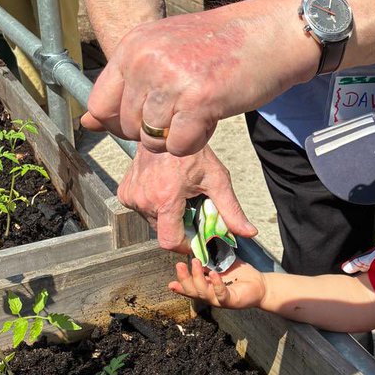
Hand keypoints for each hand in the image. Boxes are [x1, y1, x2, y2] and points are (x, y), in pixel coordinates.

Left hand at [81, 0, 315, 154]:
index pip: (100, 103)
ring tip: (200, 109)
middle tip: (185, 108)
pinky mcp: (199, 100)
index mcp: (134, 46)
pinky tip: (211, 116)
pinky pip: (179, 146)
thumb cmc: (223, 43)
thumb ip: (128, 82)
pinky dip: (196, 140)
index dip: (121, 121)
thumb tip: (88, 122)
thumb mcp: (166, 48)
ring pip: (153, 140)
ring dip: (177, 135)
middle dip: (155, 129)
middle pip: (128, 126)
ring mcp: (171, 80)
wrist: (273, 33)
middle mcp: (147, 60)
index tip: (147, 118)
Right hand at [116, 145, 256, 252]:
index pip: (170, 242)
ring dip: (165, 215)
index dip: (184, 244)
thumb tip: (250, 232)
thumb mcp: (217, 180)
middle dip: (178, 226)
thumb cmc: (194, 153)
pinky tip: (162, 188)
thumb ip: (232, 210)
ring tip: (176, 193)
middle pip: (163, 231)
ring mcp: (132, 196)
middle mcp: (145, 200)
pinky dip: (152, 205)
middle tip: (189, 206)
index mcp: (166, 199)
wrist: (167, 130)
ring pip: (152, 221)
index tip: (194, 236)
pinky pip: (140, 210)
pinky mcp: (124, 192)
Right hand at [169, 256, 266, 309]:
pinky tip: (214, 274)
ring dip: (198, 278)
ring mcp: (220, 300)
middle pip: (193, 292)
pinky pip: (221, 294)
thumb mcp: (221, 264)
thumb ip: (210, 259)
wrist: (260, 284)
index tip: (170, 284)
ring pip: (204, 293)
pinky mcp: (231, 301)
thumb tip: (198, 247)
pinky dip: (216, 284)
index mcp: (207, 288)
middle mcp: (211, 296)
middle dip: (184, 279)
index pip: (190, 289)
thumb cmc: (239, 274)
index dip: (180, 287)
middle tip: (179, 265)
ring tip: (195, 263)